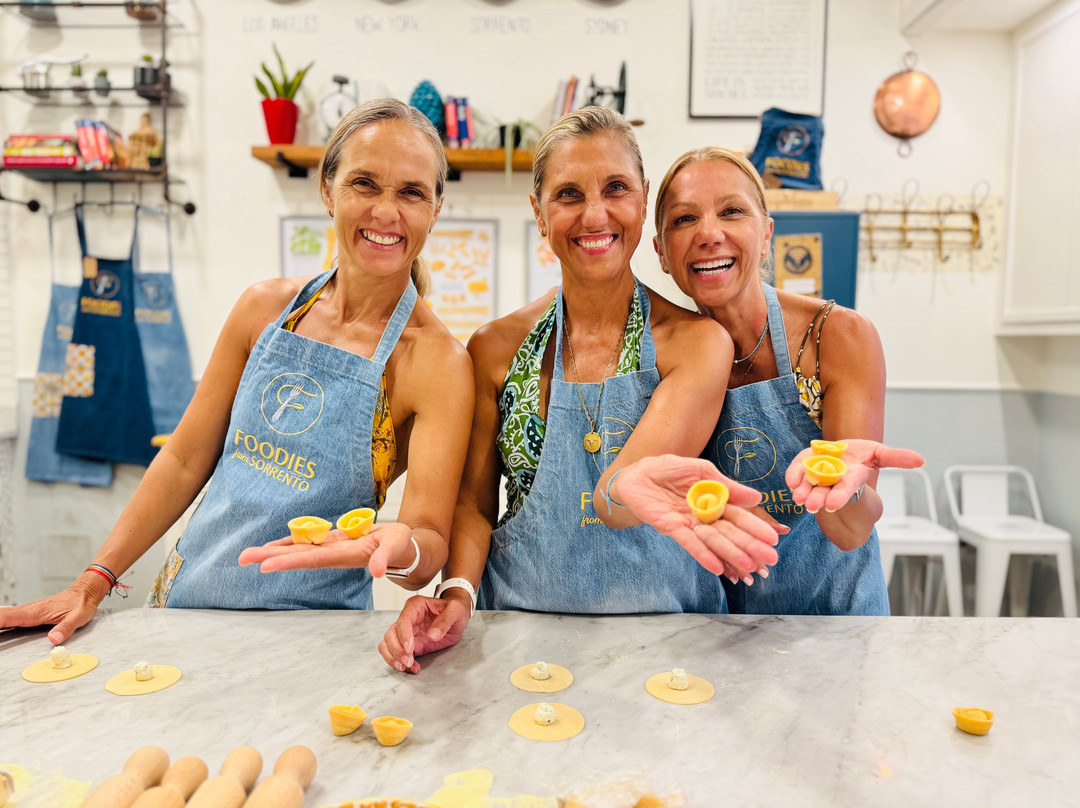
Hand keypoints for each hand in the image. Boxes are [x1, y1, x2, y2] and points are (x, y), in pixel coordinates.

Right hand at [0, 580, 104, 645]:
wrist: (85, 592)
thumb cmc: (82, 604)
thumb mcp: (78, 617)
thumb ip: (66, 628)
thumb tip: (53, 640)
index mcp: (34, 612)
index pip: (6, 617)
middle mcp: (26, 611)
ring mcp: (26, 612)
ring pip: (2, 617)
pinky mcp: (28, 615)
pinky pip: (8, 619)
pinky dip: (0, 623)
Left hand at [237, 522, 414, 577]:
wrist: (404, 548)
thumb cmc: (402, 547)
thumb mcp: (397, 548)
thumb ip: (386, 558)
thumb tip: (377, 571)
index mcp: (346, 556)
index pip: (312, 559)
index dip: (289, 562)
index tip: (265, 565)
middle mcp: (333, 554)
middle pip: (297, 556)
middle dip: (270, 557)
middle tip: (242, 558)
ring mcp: (332, 548)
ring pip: (298, 550)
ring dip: (274, 552)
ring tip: (249, 555)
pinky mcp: (333, 542)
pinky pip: (307, 543)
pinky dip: (289, 543)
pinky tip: (274, 545)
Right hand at [378, 594, 470, 673]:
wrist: (457, 616)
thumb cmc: (455, 609)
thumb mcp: (456, 610)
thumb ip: (445, 621)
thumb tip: (432, 635)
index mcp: (415, 606)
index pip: (403, 620)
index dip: (403, 635)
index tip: (409, 648)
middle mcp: (407, 618)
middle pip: (391, 634)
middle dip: (397, 650)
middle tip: (408, 660)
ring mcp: (406, 632)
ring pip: (388, 644)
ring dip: (394, 657)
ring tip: (407, 666)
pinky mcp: (410, 645)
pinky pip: (396, 654)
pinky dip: (399, 662)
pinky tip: (413, 667)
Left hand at [612, 455, 780, 580]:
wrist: (636, 473)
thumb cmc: (669, 469)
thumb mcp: (702, 471)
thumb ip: (726, 485)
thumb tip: (756, 498)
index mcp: (715, 501)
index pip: (739, 516)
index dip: (755, 527)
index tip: (774, 539)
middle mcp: (704, 516)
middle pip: (730, 532)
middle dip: (750, 545)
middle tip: (771, 559)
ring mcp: (688, 524)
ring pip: (712, 541)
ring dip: (730, 553)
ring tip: (749, 566)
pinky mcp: (670, 528)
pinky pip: (689, 543)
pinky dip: (702, 554)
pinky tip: (717, 567)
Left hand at [786, 439, 923, 513]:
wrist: (841, 454)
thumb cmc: (860, 456)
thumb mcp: (879, 454)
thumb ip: (897, 458)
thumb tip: (922, 461)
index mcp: (852, 478)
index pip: (847, 488)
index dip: (841, 496)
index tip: (832, 505)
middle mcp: (834, 479)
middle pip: (826, 491)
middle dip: (818, 498)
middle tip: (810, 505)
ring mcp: (817, 474)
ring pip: (809, 486)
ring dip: (803, 492)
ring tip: (798, 498)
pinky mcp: (803, 467)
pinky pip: (796, 473)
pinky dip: (793, 477)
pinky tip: (790, 482)